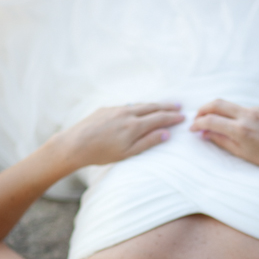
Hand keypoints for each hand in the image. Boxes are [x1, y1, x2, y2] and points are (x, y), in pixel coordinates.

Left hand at [58, 103, 184, 167]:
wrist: (75, 145)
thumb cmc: (101, 154)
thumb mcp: (128, 153)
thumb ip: (148, 142)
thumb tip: (166, 134)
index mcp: (134, 125)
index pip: (159, 118)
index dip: (172, 117)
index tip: (183, 117)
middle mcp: (127, 113)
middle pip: (152, 107)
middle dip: (167, 107)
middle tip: (179, 106)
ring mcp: (115, 109)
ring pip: (139, 104)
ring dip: (153, 105)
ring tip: (162, 106)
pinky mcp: (105, 109)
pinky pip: (126, 106)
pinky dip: (138, 106)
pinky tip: (139, 109)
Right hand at [189, 98, 258, 183]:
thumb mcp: (241, 153)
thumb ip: (222, 141)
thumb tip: (205, 133)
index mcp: (240, 130)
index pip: (211, 120)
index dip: (198, 124)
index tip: (192, 129)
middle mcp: (246, 116)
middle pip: (216, 104)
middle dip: (202, 110)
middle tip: (195, 119)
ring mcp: (254, 110)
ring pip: (227, 104)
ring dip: (214, 110)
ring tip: (208, 120)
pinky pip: (238, 108)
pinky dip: (228, 112)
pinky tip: (226, 122)